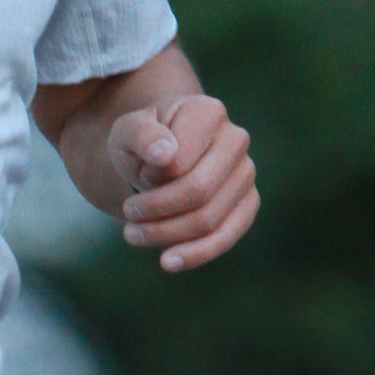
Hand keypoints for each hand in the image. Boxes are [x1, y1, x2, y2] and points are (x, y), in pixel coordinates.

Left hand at [110, 91, 256, 270]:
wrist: (158, 156)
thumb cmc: (142, 142)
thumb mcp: (127, 132)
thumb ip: (142, 136)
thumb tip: (166, 154)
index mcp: (209, 112)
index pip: (180, 162)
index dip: (151, 178)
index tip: (136, 174)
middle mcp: (236, 140)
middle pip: (198, 191)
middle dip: (157, 211)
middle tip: (128, 215)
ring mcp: (246, 173)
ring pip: (209, 219)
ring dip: (166, 234)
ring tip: (133, 234)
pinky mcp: (248, 204)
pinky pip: (227, 237)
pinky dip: (196, 254)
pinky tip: (167, 262)